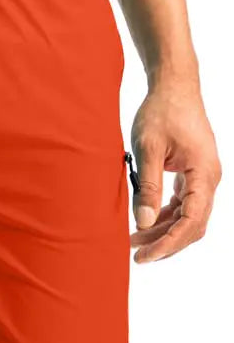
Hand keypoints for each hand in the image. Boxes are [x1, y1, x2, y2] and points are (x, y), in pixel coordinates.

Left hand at [130, 79, 220, 262]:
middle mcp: (209, 179)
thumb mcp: (148, 149)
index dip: (168, 243)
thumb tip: (143, 222)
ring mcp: (203, 177)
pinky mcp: (193, 174)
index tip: (145, 256)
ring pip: (188, 216)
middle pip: (193, 225)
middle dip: (165, 243)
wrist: (174, 87)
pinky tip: (145, 222)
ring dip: (163, 231)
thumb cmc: (161, 112)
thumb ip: (146, 186)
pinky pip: (183, 204)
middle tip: (136, 255)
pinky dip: (165, 216)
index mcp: (203, 173)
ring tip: (133, 241)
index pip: (191, 221)